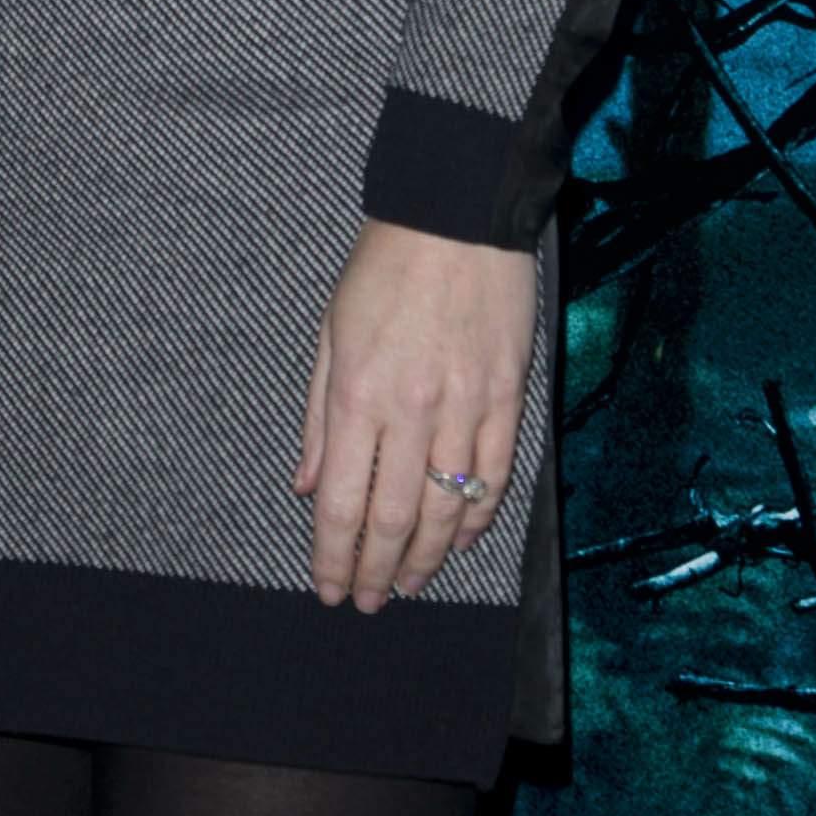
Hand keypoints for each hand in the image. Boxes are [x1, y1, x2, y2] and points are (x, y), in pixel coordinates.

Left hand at [292, 217, 533, 611]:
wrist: (455, 214)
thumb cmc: (383, 267)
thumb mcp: (331, 333)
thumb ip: (320, 418)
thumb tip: (309, 489)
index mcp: (358, 393)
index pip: (343, 503)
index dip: (333, 558)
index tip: (328, 589)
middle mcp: (411, 409)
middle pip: (393, 520)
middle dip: (377, 573)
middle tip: (369, 602)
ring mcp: (465, 406)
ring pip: (445, 512)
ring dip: (425, 560)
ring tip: (409, 583)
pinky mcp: (507, 398)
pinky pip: (493, 479)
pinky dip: (475, 520)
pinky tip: (457, 541)